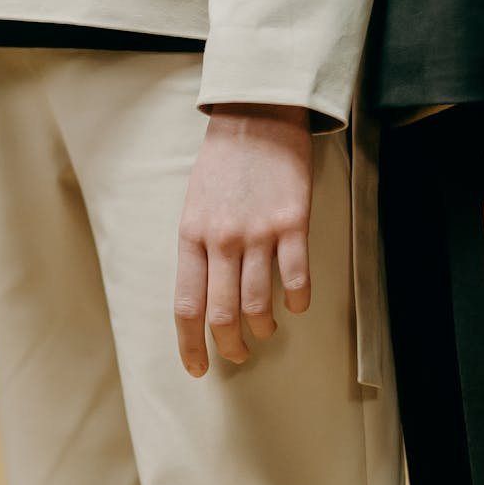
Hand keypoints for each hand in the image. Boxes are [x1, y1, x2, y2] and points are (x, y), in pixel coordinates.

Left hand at [174, 104, 312, 376]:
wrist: (256, 116)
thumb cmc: (223, 163)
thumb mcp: (195, 205)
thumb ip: (198, 249)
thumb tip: (204, 296)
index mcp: (191, 237)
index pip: (186, 305)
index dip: (190, 344)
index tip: (197, 368)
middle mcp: (221, 240)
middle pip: (222, 314)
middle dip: (229, 346)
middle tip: (237, 356)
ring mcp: (257, 233)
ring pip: (258, 304)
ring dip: (262, 329)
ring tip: (265, 332)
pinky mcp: (291, 223)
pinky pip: (296, 278)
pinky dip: (297, 301)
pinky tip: (296, 306)